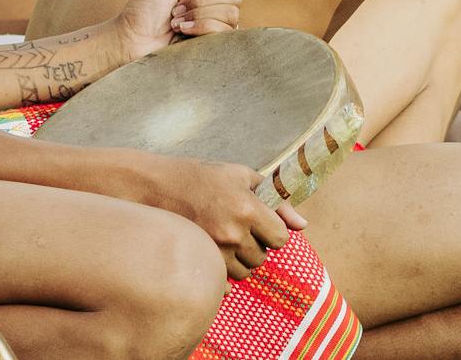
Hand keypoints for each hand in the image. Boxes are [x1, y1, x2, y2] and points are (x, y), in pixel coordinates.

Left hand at [113, 0, 241, 61]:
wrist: (134, 39)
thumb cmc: (145, 8)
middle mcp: (215, 2)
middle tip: (177, 4)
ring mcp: (217, 23)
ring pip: (230, 12)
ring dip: (197, 14)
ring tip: (177, 20)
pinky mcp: (216, 42)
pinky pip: (224, 29)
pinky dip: (199, 27)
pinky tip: (183, 31)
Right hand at [128, 153, 297, 279]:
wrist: (156, 187)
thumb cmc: (202, 177)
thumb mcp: (243, 176)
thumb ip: (277, 200)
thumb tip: (303, 225)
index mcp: (248, 208)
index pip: (280, 238)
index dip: (273, 230)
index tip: (261, 222)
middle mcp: (233, 233)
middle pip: (262, 258)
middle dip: (255, 245)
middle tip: (238, 226)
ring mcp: (214, 251)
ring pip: (244, 272)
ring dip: (240, 259)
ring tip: (223, 236)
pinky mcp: (198, 263)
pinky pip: (224, 284)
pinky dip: (222, 272)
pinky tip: (212, 250)